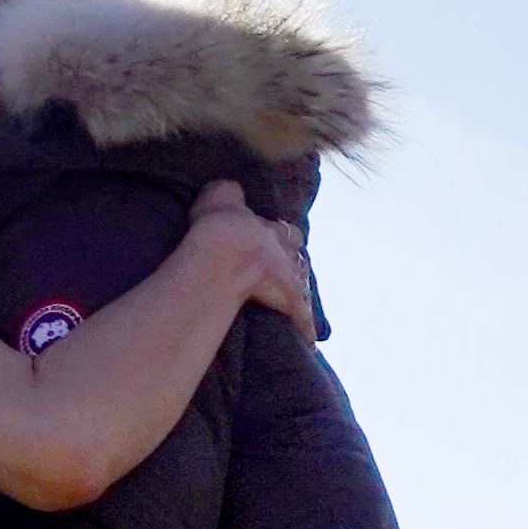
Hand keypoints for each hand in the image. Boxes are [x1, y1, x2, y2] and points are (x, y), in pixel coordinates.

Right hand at [186, 178, 315, 340]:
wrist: (225, 249)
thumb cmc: (217, 222)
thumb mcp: (219, 194)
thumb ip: (227, 192)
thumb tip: (229, 190)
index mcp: (266, 228)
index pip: (282, 231)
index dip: (281, 236)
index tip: (279, 239)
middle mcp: (282, 250)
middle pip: (297, 255)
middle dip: (295, 260)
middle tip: (290, 267)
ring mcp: (287, 274)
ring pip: (302, 282)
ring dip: (302, 289)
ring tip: (300, 298)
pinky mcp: (287, 299)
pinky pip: (301, 315)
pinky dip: (306, 326)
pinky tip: (310, 338)